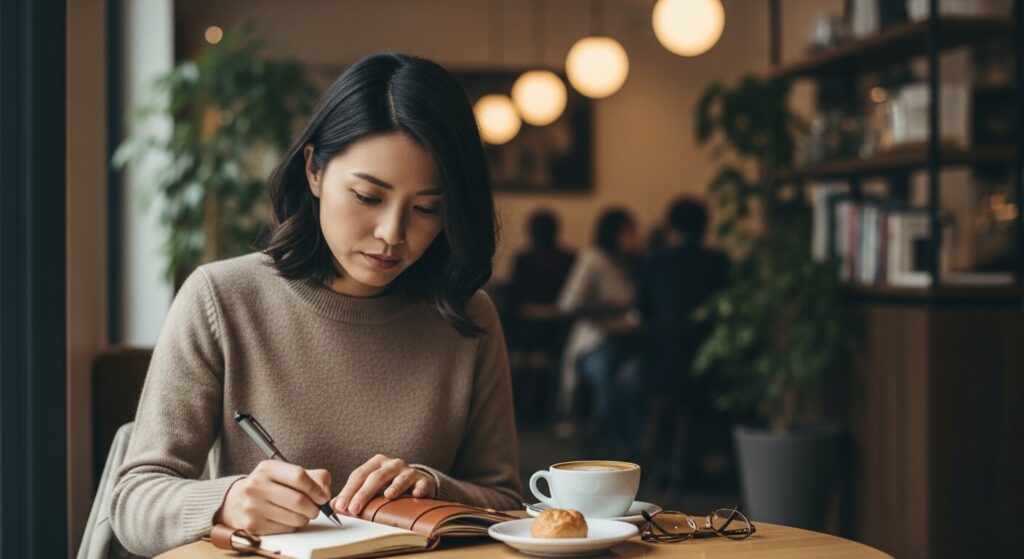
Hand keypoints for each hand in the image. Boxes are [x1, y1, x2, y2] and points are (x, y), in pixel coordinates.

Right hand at [214, 460, 331, 533]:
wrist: (238, 501)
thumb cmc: (270, 486)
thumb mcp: (288, 473)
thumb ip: (314, 477)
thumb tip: (325, 493)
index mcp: (267, 468)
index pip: (299, 476)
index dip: (316, 489)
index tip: (323, 497)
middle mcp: (256, 485)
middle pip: (298, 500)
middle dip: (314, 508)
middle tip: (315, 509)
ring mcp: (252, 506)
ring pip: (295, 518)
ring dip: (305, 518)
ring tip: (301, 514)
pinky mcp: (252, 525)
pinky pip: (286, 529)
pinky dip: (293, 526)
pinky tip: (287, 519)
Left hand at [331, 454, 435, 515]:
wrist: (418, 482)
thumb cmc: (390, 485)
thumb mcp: (371, 486)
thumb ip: (354, 493)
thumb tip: (334, 505)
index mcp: (376, 463)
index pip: (359, 475)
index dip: (349, 490)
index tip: (340, 506)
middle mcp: (392, 464)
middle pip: (376, 477)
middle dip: (364, 493)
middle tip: (354, 508)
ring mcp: (409, 471)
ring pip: (400, 478)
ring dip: (394, 487)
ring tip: (387, 496)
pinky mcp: (423, 480)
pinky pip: (422, 484)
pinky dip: (419, 488)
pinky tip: (416, 495)